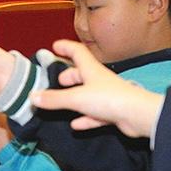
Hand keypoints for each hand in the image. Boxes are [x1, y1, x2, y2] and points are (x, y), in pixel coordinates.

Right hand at [30, 41, 163, 137]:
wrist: (138, 116)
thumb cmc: (109, 99)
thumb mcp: (76, 98)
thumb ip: (54, 99)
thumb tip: (33, 97)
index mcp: (92, 70)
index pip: (77, 52)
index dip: (65, 47)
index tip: (54, 46)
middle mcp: (99, 80)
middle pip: (82, 73)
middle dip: (69, 75)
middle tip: (57, 80)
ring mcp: (107, 96)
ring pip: (87, 94)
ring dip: (75, 97)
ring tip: (62, 101)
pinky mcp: (112, 112)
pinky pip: (94, 114)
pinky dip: (84, 118)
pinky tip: (75, 124)